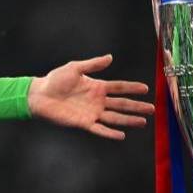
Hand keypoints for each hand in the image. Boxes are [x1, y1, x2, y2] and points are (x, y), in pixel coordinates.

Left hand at [27, 54, 154, 139]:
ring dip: (128, 120)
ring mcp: (92, 113)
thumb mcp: (75, 68)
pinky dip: (110, 133)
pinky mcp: (83, 123)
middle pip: (122, 104)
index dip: (132, 88)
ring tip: (143, 122)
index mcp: (97, 86)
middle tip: (152, 109)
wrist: (40, 95)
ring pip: (115, 117)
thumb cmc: (55, 80)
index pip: (119, 87)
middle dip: (137, 106)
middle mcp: (97, 101)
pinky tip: (121, 135)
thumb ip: (93, 65)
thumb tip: (110, 57)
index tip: (146, 89)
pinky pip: (99, 129)